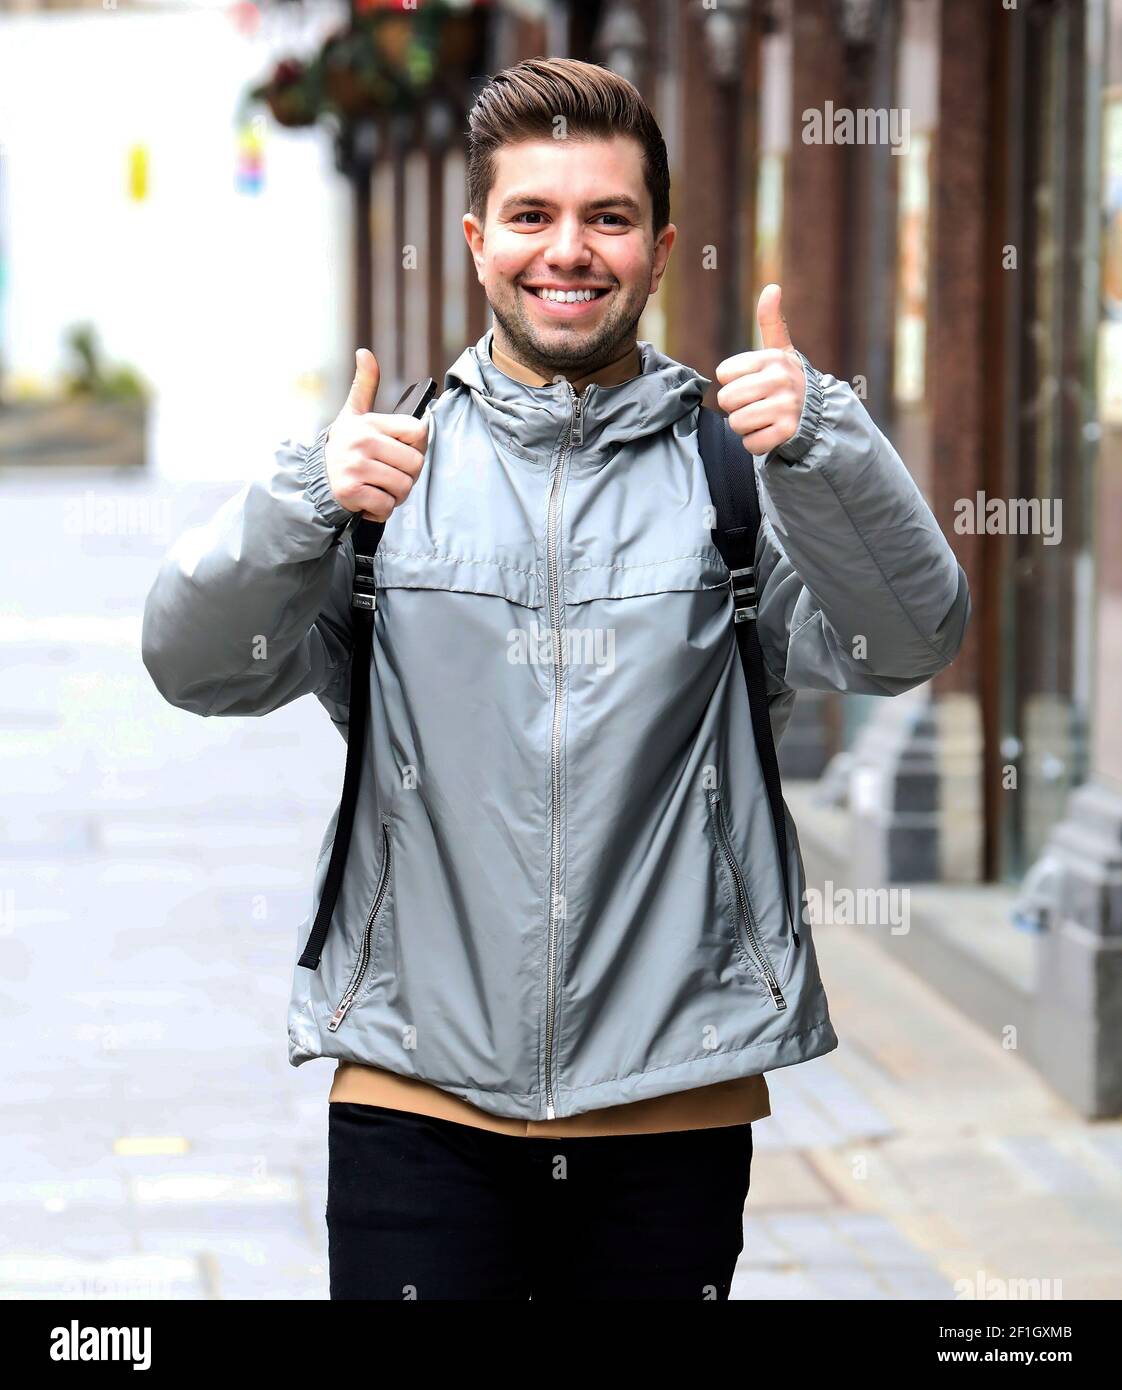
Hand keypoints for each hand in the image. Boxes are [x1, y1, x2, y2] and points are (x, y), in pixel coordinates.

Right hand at [325, 348, 428, 522]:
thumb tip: (364, 353)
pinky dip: (380, 509)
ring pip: (403, 487)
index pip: (419, 431)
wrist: (313, 479)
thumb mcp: (353, 414)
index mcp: (369, 423)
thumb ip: (365, 385)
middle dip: (406, 476)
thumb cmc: (342, 447)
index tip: (397, 451)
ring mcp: (356, 467)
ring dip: (395, 494)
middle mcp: (362, 442)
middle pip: (415, 464)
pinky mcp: (351, 491)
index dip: (415, 446)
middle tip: (387, 474)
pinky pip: (386, 505)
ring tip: (377, 486)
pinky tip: (367, 499)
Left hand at [715, 284, 805, 455]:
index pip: (723, 374)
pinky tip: (771, 433)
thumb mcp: (781, 350)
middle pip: (727, 399)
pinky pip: (751, 443)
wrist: (820, 414)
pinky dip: (756, 444)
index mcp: (772, 358)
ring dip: (746, 427)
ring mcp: (786, 406)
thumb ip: (772, 321)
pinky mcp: (788, 432)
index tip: (753, 383)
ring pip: (737, 423)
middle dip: (737, 407)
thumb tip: (773, 288)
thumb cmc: (789, 380)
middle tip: (757, 404)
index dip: (733, 382)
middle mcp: (780, 379)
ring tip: (764, 418)